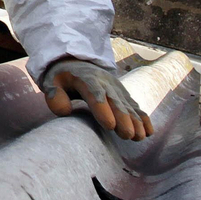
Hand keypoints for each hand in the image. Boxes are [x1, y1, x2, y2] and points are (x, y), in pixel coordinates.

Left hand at [40, 57, 154, 141]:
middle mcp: (104, 83)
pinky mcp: (123, 94)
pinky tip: (149, 132)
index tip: (109, 125)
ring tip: (140, 137)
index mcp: (86, 79)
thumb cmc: (62, 78)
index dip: (103, 108)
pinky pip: (135, 106)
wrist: (76, 63)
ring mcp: (116, 88)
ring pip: (127, 105)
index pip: (95, 93)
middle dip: (123, 118)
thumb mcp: (51, 82)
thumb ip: (54, 95)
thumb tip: (64, 111)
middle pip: (115, 101)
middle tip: (128, 135)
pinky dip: (143, 118)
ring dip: (135, 120)